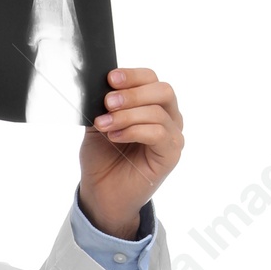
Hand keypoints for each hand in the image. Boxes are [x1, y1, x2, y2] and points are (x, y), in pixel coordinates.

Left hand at [76, 67, 182, 239]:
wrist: (101, 194)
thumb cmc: (102, 159)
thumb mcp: (98, 124)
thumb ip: (104, 105)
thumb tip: (101, 86)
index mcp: (152, 105)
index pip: (151, 79)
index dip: (132, 76)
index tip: (110, 78)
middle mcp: (168, 117)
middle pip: (162, 90)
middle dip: (133, 93)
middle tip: (108, 102)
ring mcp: (172, 136)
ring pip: (158, 112)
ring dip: (127, 115)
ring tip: (104, 124)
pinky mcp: (171, 155)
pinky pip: (159, 133)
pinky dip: (135, 131)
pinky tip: (115, 136)